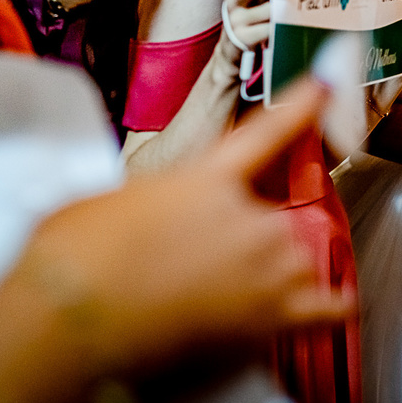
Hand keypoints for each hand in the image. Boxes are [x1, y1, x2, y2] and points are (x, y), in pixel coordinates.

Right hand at [19, 79, 352, 368]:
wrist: (70, 320)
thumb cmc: (75, 257)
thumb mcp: (111, 199)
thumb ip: (154, 199)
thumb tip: (150, 215)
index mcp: (209, 177)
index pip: (269, 131)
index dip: (303, 104)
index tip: (328, 82)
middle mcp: (251, 215)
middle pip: (274, 220)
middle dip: (243, 243)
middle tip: (195, 270)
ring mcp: (268, 265)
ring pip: (295, 263)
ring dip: (271, 279)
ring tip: (217, 303)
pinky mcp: (274, 318)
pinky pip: (328, 309)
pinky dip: (329, 309)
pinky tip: (331, 308)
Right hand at [217, 0, 303, 66]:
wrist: (234, 47)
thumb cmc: (252, 17)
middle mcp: (233, 1)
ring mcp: (236, 20)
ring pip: (264, 10)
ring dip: (285, 5)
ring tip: (302, 2)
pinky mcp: (243, 38)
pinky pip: (266, 30)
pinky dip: (281, 26)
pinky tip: (294, 23)